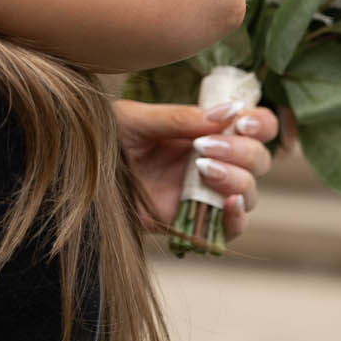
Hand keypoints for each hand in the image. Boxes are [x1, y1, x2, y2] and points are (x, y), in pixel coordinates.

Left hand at [114, 99, 278, 242]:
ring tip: (204, 168)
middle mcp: (214, 161)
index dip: (259, 124)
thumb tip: (225, 112)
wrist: (81, 177)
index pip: (254, 126)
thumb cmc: (107, 140)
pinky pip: (230, 228)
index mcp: (206, 131)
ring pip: (249, 192)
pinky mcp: (194, 224)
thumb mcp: (135, 120)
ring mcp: (206, 194)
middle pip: (259, 159)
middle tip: (207, 147)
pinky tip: (227, 203)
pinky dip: (237, 218)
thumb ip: (177, 117)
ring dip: (237, 179)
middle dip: (243, 151)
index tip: (241, 123)